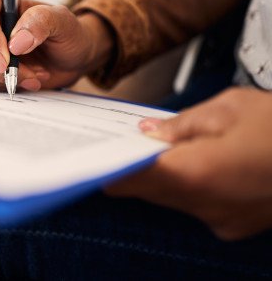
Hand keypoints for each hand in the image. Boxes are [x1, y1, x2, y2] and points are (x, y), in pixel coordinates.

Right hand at [0, 0, 113, 90]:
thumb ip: (40, 22)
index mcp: (0, 4)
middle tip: (30, 74)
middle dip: (0, 67)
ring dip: (8, 78)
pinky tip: (31, 80)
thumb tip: (15, 43)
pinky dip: (10, 86)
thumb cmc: (68, 32)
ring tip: (37, 74)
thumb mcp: (62, 20)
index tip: (7, 57)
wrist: (75, 58)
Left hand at [106, 87, 271, 239]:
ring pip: (173, 197)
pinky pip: (198, 204)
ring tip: (158, 144)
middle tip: (120, 140)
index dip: (110, 166)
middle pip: (149, 188)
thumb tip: (150, 130)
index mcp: (197, 173)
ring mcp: (224, 219)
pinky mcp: (238, 223)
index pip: (133, 177)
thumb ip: (182, 122)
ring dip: (163, 174)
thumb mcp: (231, 108)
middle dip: (134, 165)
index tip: (93, 154)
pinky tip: (194, 160)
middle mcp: (207, 206)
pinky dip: (190, 184)